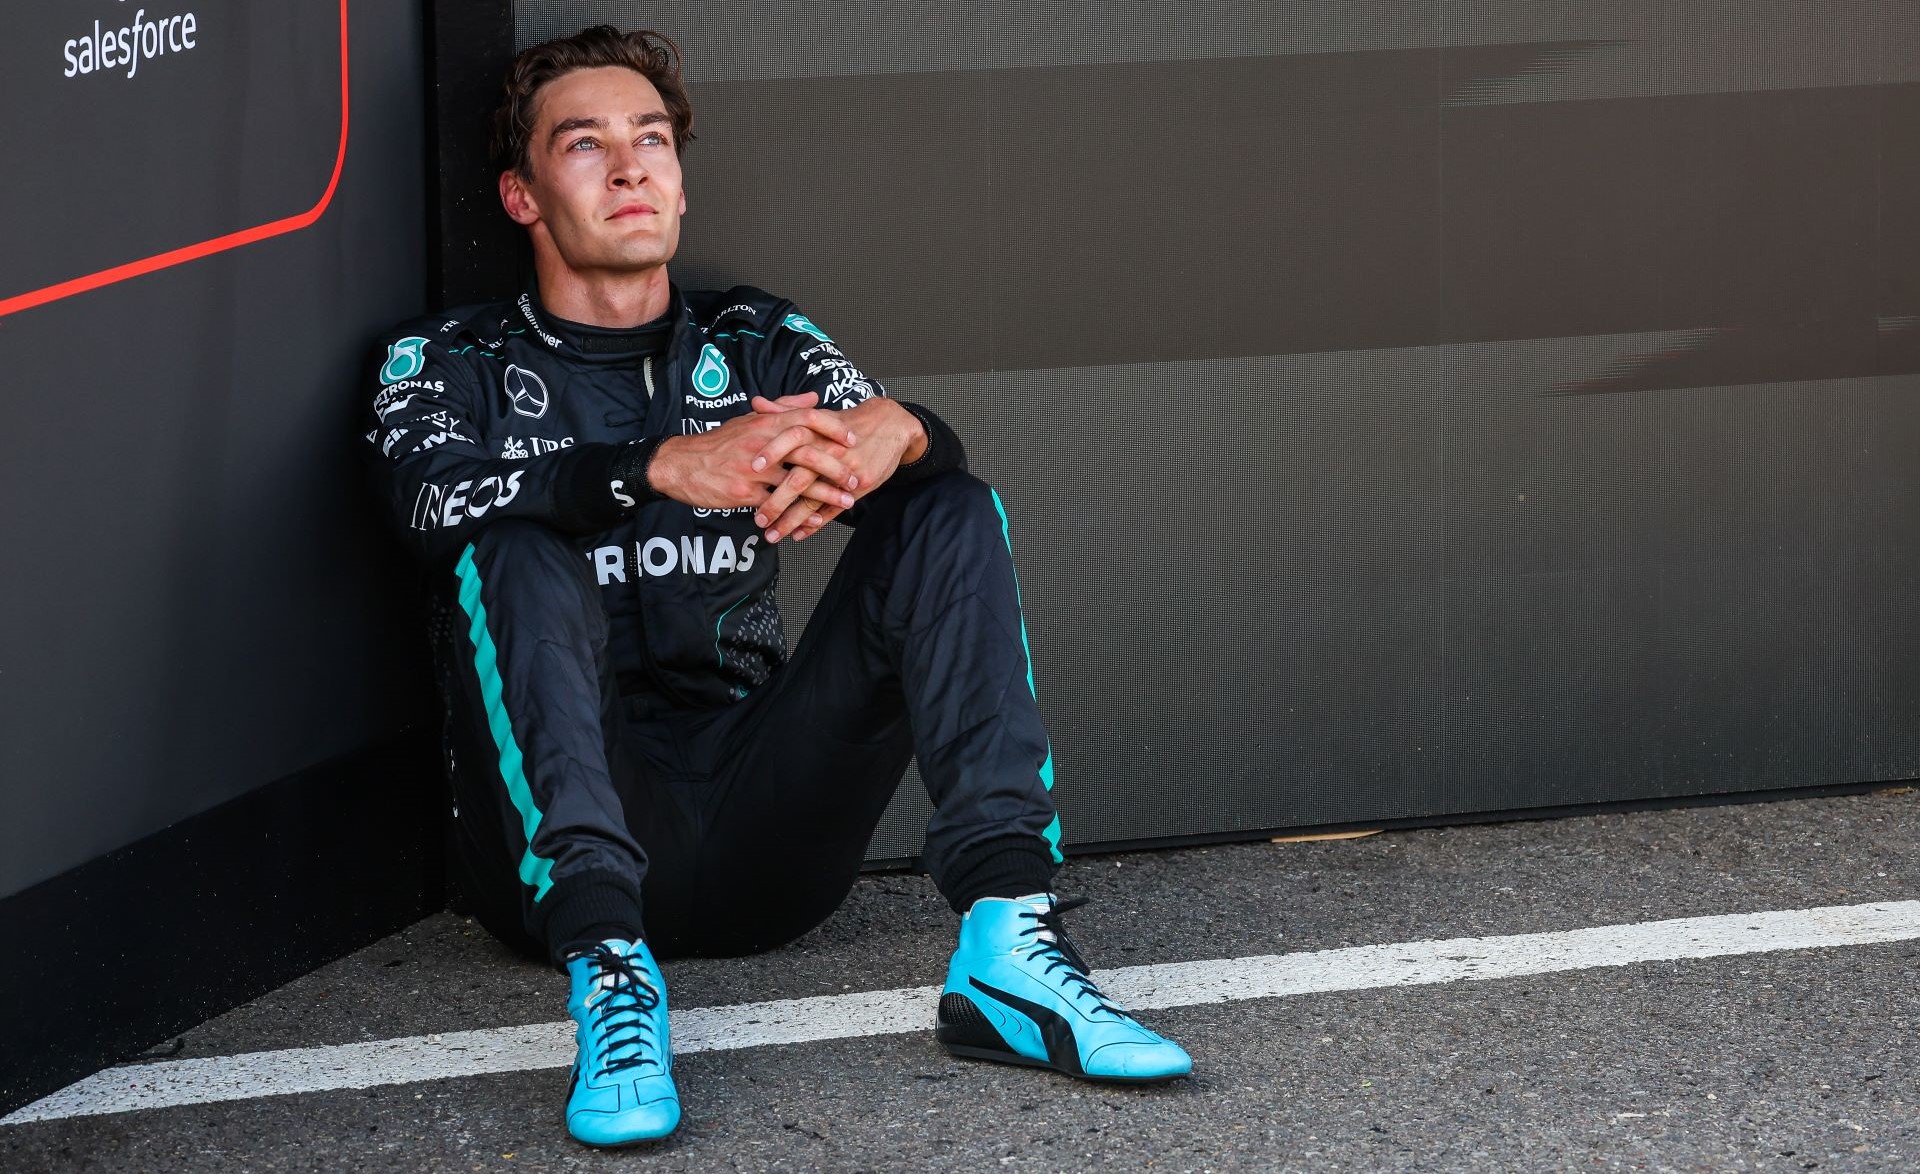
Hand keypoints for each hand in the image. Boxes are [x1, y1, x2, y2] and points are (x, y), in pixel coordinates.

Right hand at [648, 396, 856, 518]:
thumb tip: (814, 398)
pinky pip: (778, 506)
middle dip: (837, 468)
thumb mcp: (749, 419)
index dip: (833, 429)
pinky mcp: (744, 493)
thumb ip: (784, 408)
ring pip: (797, 483)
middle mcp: (762, 444)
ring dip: (825, 495)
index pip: (807, 418)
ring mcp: (753, 470)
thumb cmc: (719, 443)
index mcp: (765, 423)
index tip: (853, 440)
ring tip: (846, 502)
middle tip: (856, 478)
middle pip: (808, 453)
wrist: (681, 464)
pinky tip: (814, 521)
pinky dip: (799, 515)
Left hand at [748, 395, 927, 542]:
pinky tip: (798, 534)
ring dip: (791, 520)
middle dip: (776, 501)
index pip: (791, 439)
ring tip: (772, 534)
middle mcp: (830, 451)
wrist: (891, 426)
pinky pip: (832, 509)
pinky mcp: (858, 487)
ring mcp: (845, 472)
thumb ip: (784, 411)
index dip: (772, 454)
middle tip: (758, 518)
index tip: (751, 470)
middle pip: (800, 478)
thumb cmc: (849, 422)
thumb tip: (756, 403)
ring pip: (814, 499)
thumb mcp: (819, 414)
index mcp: (817, 431)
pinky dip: (814, 523)